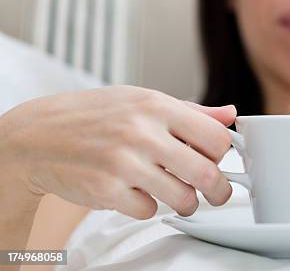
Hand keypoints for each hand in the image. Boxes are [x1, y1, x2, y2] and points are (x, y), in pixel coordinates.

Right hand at [0, 86, 234, 219]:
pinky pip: (148, 210)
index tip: (217, 161)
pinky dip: (148, 206)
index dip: (222, 154)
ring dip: (186, 202)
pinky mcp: (106, 190)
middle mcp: (142, 132)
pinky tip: (138, 192)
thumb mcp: (142, 100)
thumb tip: (230, 114)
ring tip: (178, 194)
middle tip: (217, 193)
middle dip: (218, 190)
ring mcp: (123, 162)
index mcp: (156, 106)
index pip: (215, 137)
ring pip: (182, 197)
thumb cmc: (95, 115)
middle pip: (206, 173)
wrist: (37, 135)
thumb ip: (190, 111)